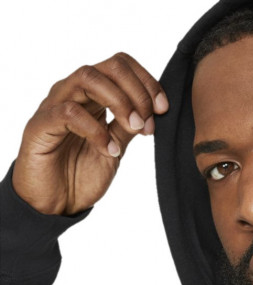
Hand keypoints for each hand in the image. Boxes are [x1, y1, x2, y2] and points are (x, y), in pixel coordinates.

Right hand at [12, 52, 168, 215]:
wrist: (57, 202)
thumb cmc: (82, 173)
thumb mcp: (116, 148)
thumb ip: (129, 127)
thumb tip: (154, 109)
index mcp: (93, 96)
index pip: (121, 67)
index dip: (147, 82)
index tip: (164, 109)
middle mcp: (74, 93)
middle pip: (110, 67)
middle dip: (138, 92)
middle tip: (147, 123)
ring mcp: (56, 105)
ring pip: (88, 77)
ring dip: (119, 102)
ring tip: (133, 128)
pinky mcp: (41, 124)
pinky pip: (69, 111)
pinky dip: (96, 130)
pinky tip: (109, 150)